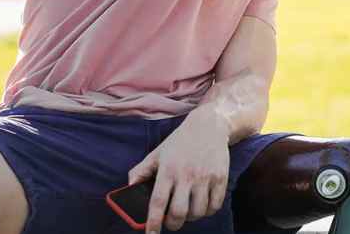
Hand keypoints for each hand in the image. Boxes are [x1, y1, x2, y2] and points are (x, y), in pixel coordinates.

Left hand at [128, 111, 230, 232]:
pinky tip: (202, 205)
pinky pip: (215, 205)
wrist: (209, 125)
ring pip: (198, 212)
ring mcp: (205, 177)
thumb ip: (141, 170)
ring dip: (191, 218)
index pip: (158, 203)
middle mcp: (186, 174)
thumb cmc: (180, 141)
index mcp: (168, 170)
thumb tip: (128, 187)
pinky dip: (208, 211)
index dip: (153, 223)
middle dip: (173, 224)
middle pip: (179, 212)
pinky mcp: (220, 177)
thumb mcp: (158, 153)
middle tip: (172, 222)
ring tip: (188, 211)